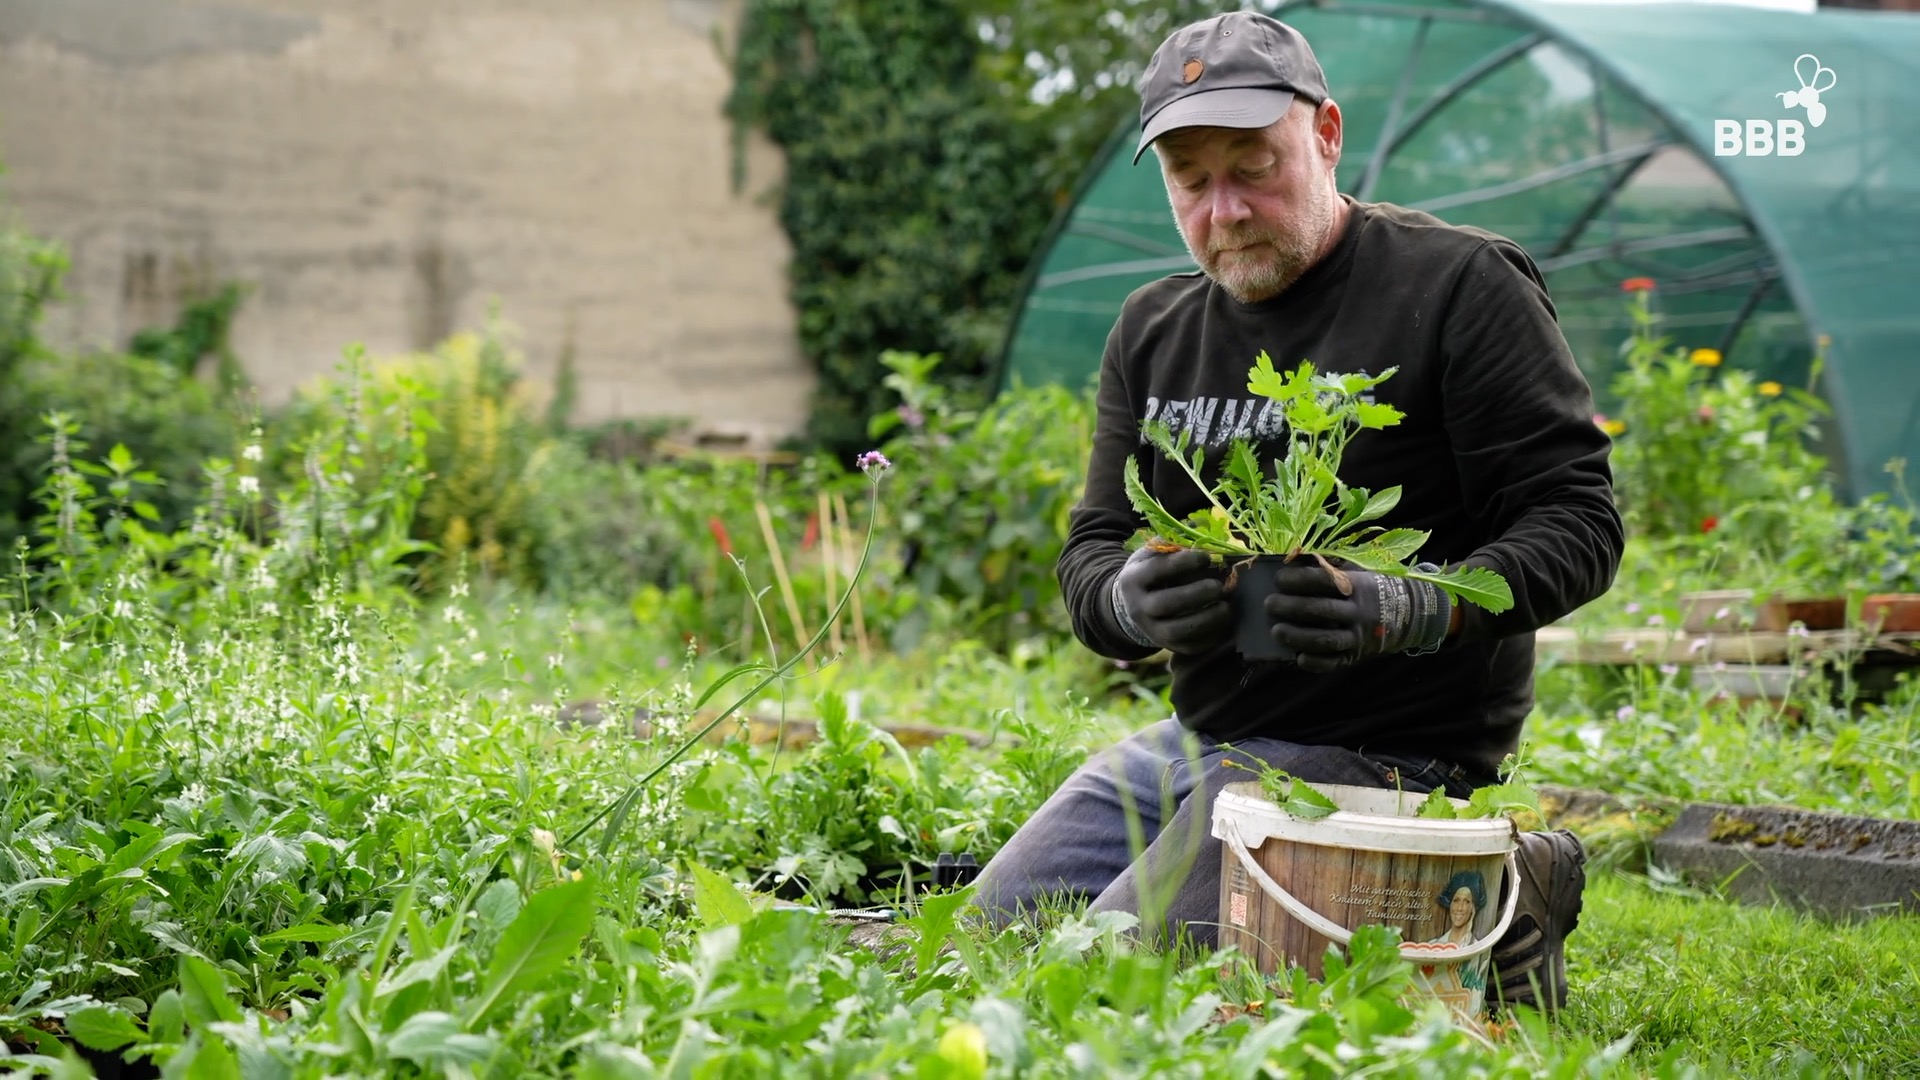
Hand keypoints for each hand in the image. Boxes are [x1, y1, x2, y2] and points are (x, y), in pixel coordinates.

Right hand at [1110, 546, 1231, 653]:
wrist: (1131, 605)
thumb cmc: (1150, 572)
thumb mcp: (1153, 553)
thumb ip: (1175, 539)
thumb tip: (1202, 522)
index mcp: (1134, 579)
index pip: (1157, 571)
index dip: (1182, 563)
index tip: (1206, 557)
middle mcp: (1139, 607)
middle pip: (1165, 604)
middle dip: (1195, 595)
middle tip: (1218, 586)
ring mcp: (1151, 630)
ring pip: (1176, 631)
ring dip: (1206, 620)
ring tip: (1226, 607)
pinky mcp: (1167, 646)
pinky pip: (1188, 646)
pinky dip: (1209, 636)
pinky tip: (1223, 621)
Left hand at [1264, 561, 1451, 671]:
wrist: (1406, 614)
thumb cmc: (1368, 588)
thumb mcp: (1355, 572)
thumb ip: (1328, 568)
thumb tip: (1291, 560)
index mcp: (1356, 586)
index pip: (1325, 581)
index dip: (1300, 579)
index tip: (1279, 579)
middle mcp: (1358, 612)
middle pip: (1323, 611)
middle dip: (1293, 608)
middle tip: (1270, 604)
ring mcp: (1358, 636)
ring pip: (1327, 640)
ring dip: (1299, 637)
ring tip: (1276, 632)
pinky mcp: (1356, 656)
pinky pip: (1335, 663)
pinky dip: (1316, 663)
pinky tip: (1298, 658)